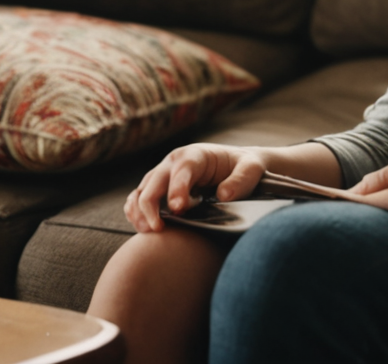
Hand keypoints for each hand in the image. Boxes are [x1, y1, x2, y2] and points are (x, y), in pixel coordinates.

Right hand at [123, 143, 267, 234]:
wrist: (237, 165)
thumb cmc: (244, 166)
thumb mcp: (252, 168)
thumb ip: (241, 180)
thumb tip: (224, 195)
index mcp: (195, 155)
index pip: (182, 170)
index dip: (177, 189)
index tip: (178, 210)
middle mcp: (173, 162)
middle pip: (153, 183)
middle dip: (152, 206)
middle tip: (159, 229)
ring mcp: (163, 175)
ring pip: (142, 191)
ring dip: (140, 212)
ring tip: (149, 231)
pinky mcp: (158, 188)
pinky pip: (137, 199)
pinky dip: (135, 212)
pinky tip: (143, 227)